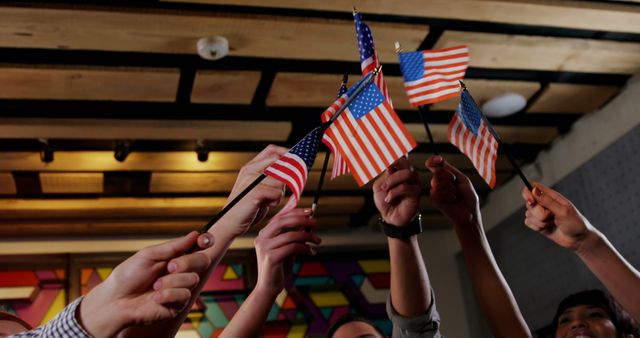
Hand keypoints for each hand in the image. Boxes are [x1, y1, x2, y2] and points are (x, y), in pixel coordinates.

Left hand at [79, 231, 213, 337]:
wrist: (116, 300)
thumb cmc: (128, 276)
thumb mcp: (149, 255)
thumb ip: (173, 246)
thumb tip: (194, 234)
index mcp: (175, 257)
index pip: (198, 247)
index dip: (206, 241)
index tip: (204, 240)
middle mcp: (181, 272)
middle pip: (202, 261)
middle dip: (187, 262)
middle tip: (170, 266)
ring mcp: (181, 288)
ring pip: (193, 279)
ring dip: (171, 281)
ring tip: (155, 286)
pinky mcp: (178, 305)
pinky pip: (184, 296)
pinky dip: (168, 295)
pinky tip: (155, 298)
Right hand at [218, 145, 287, 237]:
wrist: (229, 222)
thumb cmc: (246, 207)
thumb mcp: (257, 187)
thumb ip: (270, 178)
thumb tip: (292, 171)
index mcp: (250, 167)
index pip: (272, 150)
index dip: (286, 154)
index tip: (296, 162)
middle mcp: (250, 170)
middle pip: (279, 163)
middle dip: (288, 174)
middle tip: (291, 183)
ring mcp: (252, 181)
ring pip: (281, 181)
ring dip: (280, 193)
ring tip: (270, 200)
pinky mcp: (255, 192)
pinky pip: (277, 193)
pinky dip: (276, 201)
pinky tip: (267, 204)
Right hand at [254, 208, 319, 295]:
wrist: (269, 287)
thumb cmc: (279, 267)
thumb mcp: (287, 248)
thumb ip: (295, 236)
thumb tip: (308, 223)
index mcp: (264, 233)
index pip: (280, 217)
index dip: (295, 212)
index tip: (310, 211)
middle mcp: (262, 238)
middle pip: (283, 222)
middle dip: (301, 220)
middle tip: (315, 222)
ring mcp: (265, 248)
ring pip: (290, 236)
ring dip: (307, 236)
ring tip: (317, 240)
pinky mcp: (271, 258)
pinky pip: (292, 248)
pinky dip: (305, 248)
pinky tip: (311, 252)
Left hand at [373, 158, 420, 225]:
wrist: (390, 217)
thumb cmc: (385, 200)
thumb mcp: (379, 186)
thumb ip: (385, 175)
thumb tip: (390, 166)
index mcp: (399, 170)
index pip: (399, 157)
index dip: (393, 155)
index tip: (384, 159)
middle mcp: (408, 175)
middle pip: (404, 161)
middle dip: (392, 166)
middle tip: (384, 177)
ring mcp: (414, 183)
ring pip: (406, 173)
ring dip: (392, 181)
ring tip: (385, 189)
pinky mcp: (416, 193)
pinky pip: (405, 187)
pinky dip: (393, 193)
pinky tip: (389, 199)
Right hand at [425, 155, 479, 225]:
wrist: (469, 213)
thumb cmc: (468, 198)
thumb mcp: (463, 180)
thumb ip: (452, 170)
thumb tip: (442, 161)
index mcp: (445, 177)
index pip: (435, 165)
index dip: (433, 160)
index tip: (438, 159)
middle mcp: (439, 183)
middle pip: (437, 171)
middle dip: (449, 176)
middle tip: (456, 185)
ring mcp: (436, 192)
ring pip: (437, 182)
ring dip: (450, 188)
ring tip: (455, 195)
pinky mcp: (434, 200)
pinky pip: (437, 192)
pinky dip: (448, 196)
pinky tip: (451, 200)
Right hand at [522, 183, 595, 251]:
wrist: (578, 239)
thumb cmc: (575, 223)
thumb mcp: (563, 211)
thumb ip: (547, 201)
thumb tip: (534, 190)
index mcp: (551, 196)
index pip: (532, 187)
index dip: (528, 192)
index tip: (531, 201)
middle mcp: (544, 203)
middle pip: (529, 203)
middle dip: (538, 213)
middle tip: (551, 216)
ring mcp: (540, 214)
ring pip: (528, 214)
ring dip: (540, 222)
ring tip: (552, 223)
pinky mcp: (538, 223)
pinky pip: (528, 223)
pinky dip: (537, 227)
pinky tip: (548, 228)